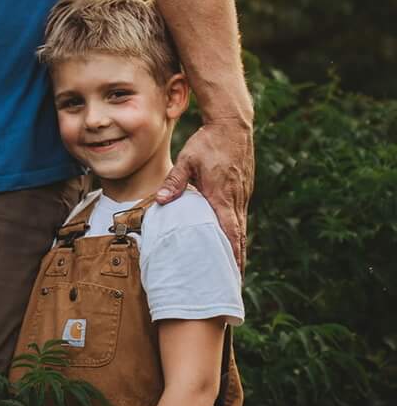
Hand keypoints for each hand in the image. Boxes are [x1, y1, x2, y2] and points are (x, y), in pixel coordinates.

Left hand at [156, 118, 253, 270]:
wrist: (232, 124)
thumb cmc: (208, 142)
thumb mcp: (187, 160)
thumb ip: (174, 183)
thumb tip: (161, 202)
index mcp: (221, 196)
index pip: (230, 232)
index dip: (232, 254)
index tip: (233, 273)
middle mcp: (236, 198)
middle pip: (240, 236)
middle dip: (238, 259)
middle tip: (234, 282)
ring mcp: (242, 194)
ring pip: (241, 226)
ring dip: (239, 247)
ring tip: (234, 268)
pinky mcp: (243, 188)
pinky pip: (241, 215)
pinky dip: (238, 231)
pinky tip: (233, 239)